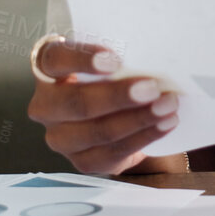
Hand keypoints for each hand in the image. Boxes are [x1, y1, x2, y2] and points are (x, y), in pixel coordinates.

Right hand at [27, 39, 180, 173]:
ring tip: (167, 106)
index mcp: (47, 70)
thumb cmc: (111, 76)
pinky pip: (113, 151)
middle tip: (152, 88)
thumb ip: (119, 58)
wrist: (118, 114)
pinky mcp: (81, 161)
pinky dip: (144, 136)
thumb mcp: (110, 61)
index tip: (115, 60)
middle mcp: (46, 105)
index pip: (55, 59)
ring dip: (138, 119)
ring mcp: (60, 137)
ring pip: (97, 131)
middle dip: (118, 96)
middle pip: (76, 102)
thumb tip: (155, 55)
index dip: (83, 58)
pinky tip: (164, 125)